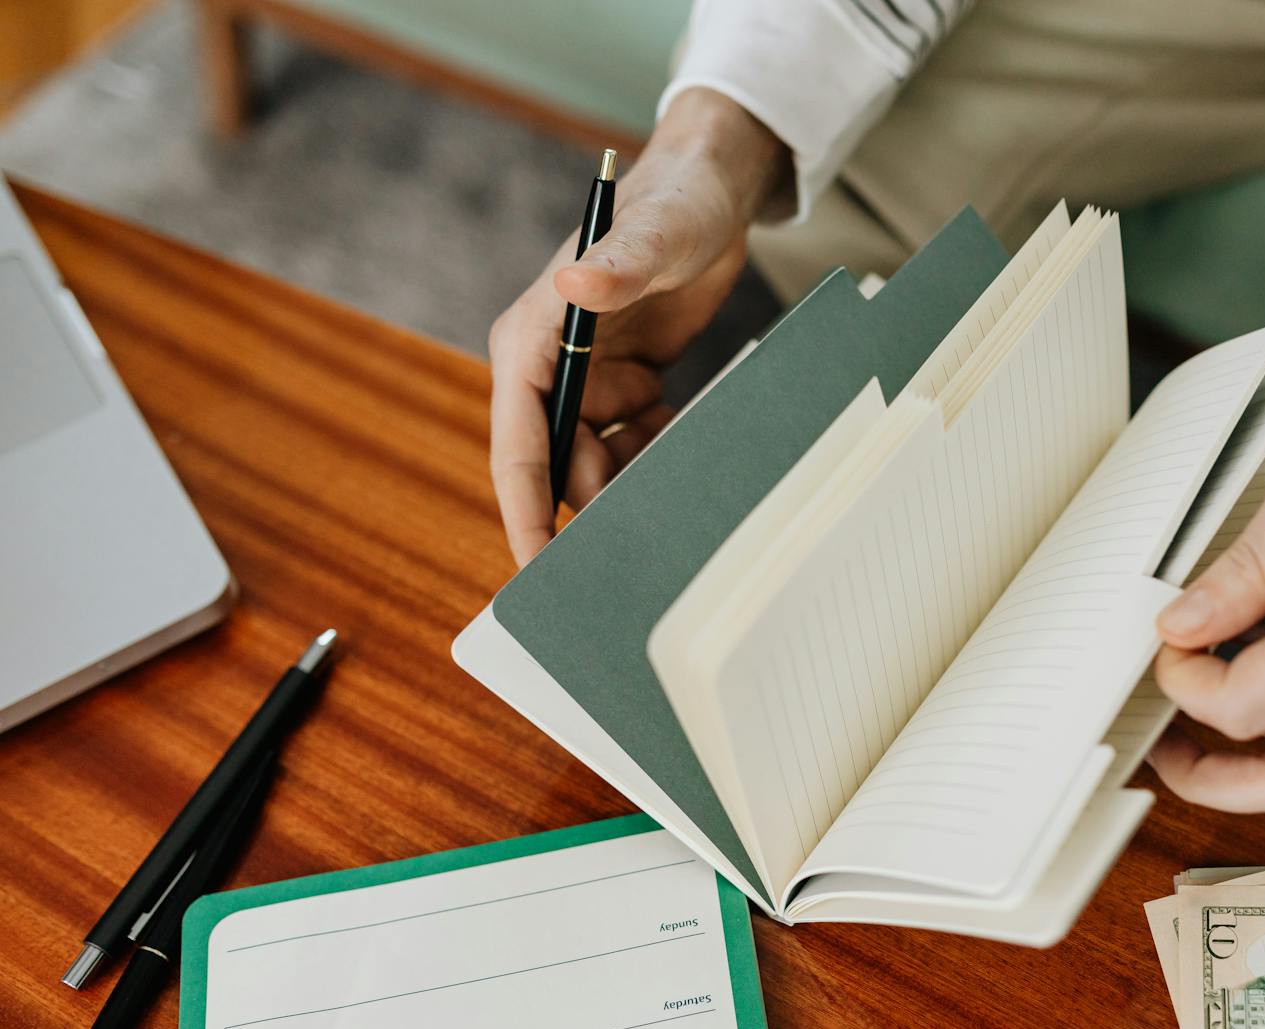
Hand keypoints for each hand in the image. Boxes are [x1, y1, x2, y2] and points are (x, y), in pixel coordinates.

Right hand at [488, 89, 786, 563]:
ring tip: (681, 464)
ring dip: (638, 476)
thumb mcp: (657, 234)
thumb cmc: (676, 201)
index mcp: (529, 340)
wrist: (714, 190)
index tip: (537, 569)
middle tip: (652, 530)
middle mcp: (550, 367)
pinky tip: (689, 433)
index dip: (525, 512)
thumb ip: (618, 265)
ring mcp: (590, 378)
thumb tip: (573, 285)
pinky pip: (637, 444)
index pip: (517, 445)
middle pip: (562, 466)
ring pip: (602, 462)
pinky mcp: (627, 382)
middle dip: (599, 501)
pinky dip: (662, 452)